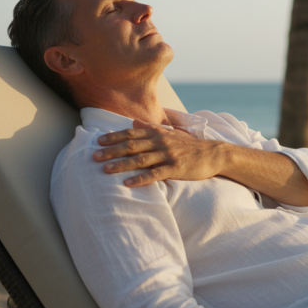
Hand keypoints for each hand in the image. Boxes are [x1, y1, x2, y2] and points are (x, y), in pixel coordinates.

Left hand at [93, 120, 226, 185]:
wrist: (214, 154)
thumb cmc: (191, 146)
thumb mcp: (171, 134)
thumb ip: (151, 128)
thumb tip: (133, 123)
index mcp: (158, 134)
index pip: (131, 134)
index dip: (114, 137)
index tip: (98, 141)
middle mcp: (161, 142)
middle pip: (131, 146)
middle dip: (111, 151)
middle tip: (94, 156)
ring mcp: (168, 155)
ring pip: (140, 160)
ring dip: (121, 165)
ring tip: (105, 170)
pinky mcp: (175, 168)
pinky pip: (155, 174)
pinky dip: (141, 179)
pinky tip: (128, 184)